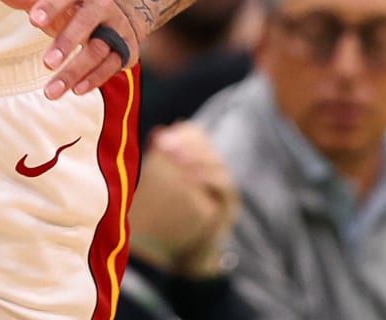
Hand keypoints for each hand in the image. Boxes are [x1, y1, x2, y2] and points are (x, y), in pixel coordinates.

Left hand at [0, 0, 142, 99]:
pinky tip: (76, 90)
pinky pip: (111, 66)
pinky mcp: (125, 50)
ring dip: (75, 71)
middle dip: (66, 43)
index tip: (33, 20)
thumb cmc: (74, 7)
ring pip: (98, 50)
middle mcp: (101, 8)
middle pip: (85, 23)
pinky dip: (94, 79)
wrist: (117, 13)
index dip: (50, 6)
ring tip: (52, 90)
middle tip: (47, 62)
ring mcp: (115, 30)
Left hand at [129, 122, 239, 276]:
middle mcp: (214, 171)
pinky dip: (209, 178)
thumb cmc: (163, 214)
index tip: (158, 138)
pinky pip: (225, 189)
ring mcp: (224, 190)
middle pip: (207, 146)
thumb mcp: (156, 184)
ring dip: (196, 157)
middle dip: (185, 143)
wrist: (180, 252)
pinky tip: (190, 177)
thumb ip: (158, 160)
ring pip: (218, 164)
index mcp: (196, 159)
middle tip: (163, 145)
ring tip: (174, 157)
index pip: (196, 135)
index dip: (180, 134)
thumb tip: (156, 133)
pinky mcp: (229, 209)